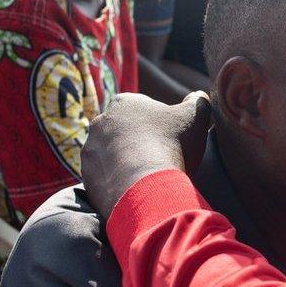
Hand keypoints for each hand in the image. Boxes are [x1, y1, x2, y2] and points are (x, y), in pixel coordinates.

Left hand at [81, 92, 212, 217]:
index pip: (142, 108)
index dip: (159, 122)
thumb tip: (198, 97)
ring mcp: (90, 151)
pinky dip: (118, 182)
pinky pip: (104, 178)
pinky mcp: (86, 177)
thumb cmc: (171, 145)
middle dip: (139, 141)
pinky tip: (136, 188)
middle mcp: (100, 122)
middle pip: (124, 130)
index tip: (171, 137)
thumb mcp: (195, 116)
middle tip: (160, 156)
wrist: (145, 186)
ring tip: (148, 176)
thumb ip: (198, 102)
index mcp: (124, 103)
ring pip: (111, 154)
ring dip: (126, 161)